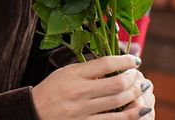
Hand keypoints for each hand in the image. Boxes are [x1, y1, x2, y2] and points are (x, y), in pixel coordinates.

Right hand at [32, 55, 152, 118]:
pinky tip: (141, 109)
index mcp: (73, 74)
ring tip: (140, 89)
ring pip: (119, 101)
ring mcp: (83, 110)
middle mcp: (79, 91)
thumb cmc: (51, 90)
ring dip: (135, 94)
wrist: (34, 112)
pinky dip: (132, 114)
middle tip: (137, 76)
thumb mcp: (65, 72)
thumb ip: (88, 68)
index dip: (125, 60)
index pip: (105, 64)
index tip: (135, 60)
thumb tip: (115, 63)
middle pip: (117, 83)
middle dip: (133, 79)